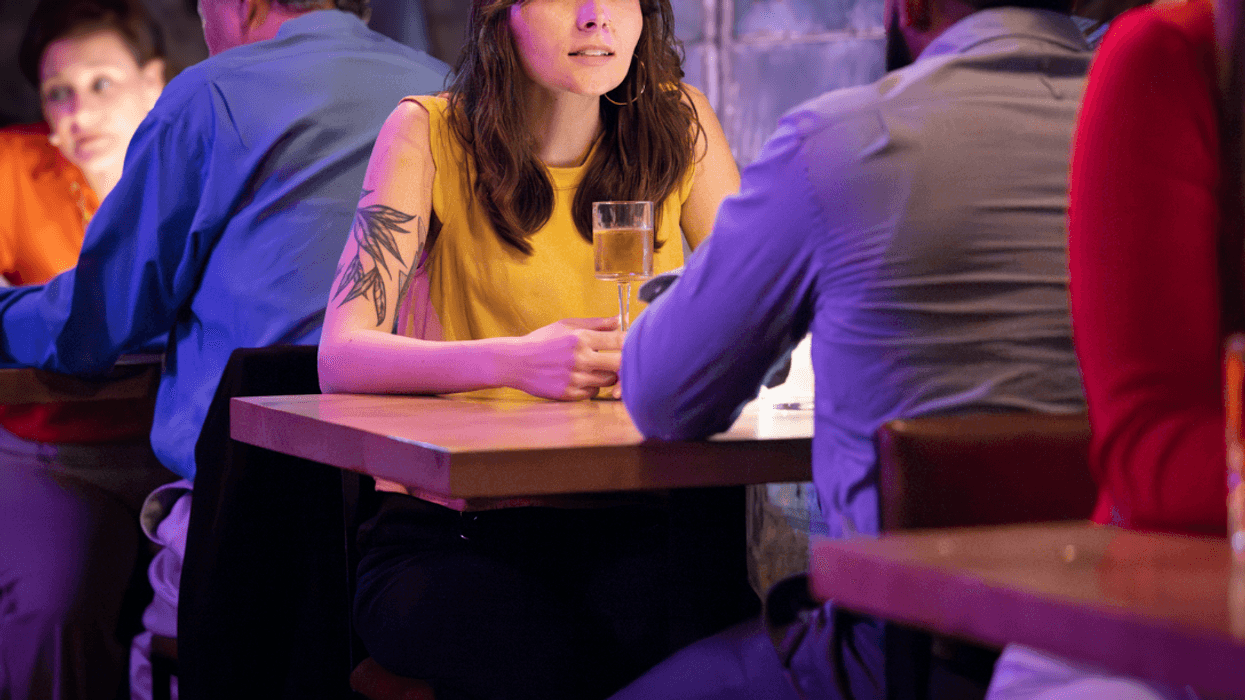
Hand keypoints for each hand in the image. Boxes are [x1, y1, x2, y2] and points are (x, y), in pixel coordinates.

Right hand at [508, 317, 623, 400]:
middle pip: (620, 364)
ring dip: (607, 375)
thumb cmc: (542, 341)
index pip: (619, 340)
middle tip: (619, 360)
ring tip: (596, 368)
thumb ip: (595, 324)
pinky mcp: (568, 394)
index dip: (630, 343)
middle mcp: (580, 358)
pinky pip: (593, 393)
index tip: (631, 344)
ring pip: (608, 381)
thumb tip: (619, 320)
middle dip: (623, 362)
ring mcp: (574, 378)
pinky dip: (592, 387)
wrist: (515, 362)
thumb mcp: (566, 325)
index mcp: (580, 338)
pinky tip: (583, 379)